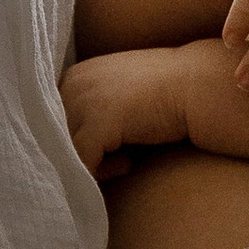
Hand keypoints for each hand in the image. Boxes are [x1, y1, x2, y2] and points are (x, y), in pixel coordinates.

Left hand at [60, 48, 190, 178]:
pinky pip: (82, 160)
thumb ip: (93, 112)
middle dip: (77, 155)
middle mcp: (73, 84)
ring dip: (90, 164)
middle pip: (53, 136)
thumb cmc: (164, 93)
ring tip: (122, 162)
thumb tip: (74, 149)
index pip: (51, 120)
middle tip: (110, 163)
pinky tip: (128, 164)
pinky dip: (99, 172)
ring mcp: (84, 101)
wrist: (197, 84)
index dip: (72, 142)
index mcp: (75, 75)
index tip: (100, 153)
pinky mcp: (100, 121)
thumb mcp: (118, 96)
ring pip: (64, 151)